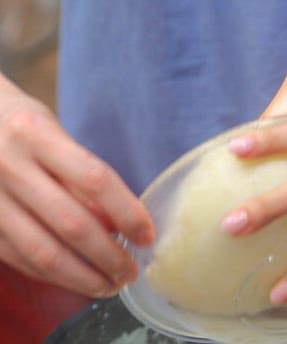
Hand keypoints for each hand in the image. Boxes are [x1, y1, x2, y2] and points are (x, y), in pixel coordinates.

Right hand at [0, 84, 153, 297]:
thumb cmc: (18, 126)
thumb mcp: (53, 133)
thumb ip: (81, 176)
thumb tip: (117, 225)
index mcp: (35, 135)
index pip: (95, 179)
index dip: (127, 212)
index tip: (146, 236)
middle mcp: (8, 166)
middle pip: (72, 224)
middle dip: (109, 256)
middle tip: (132, 272)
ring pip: (43, 252)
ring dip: (83, 277)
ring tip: (109, 285)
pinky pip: (20, 259)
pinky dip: (52, 275)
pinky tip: (75, 279)